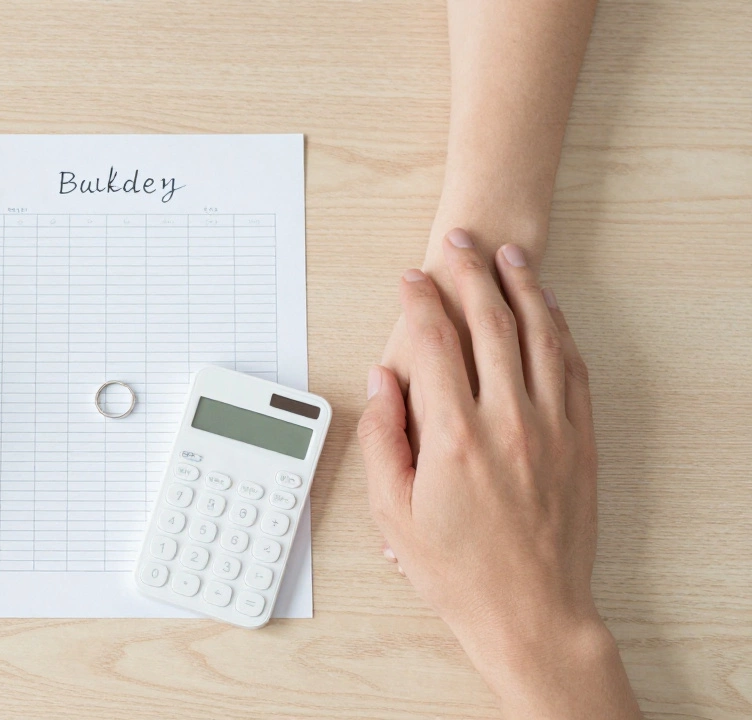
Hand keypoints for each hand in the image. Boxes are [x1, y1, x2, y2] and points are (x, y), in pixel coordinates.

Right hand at [358, 230, 638, 716]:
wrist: (532, 612)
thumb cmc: (459, 570)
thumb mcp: (394, 513)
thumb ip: (382, 440)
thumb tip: (383, 383)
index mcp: (454, 439)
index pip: (434, 345)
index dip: (420, 303)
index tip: (411, 279)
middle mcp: (507, 423)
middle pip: (489, 325)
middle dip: (470, 274)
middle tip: (459, 241)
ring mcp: (551, 428)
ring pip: (538, 336)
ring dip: (522, 288)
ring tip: (508, 254)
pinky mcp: (580, 440)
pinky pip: (571, 367)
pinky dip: (558, 329)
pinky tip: (548, 309)